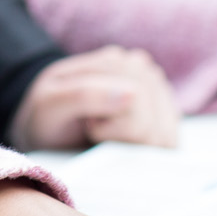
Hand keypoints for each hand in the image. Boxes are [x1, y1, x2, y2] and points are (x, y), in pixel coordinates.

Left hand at [9, 47, 180, 150]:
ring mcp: (160, 98)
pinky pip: (170, 147)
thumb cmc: (46, 112)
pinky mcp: (166, 123)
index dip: (106, 125)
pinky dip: (146, 153)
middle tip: (95, 129)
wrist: (46, 123)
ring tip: (108, 135)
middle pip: (153, 124)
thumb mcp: (50, 103)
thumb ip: (85, 95)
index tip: (86, 123)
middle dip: (121, 136)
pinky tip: (123, 144)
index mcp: (118, 62)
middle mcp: (146, 74)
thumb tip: (132, 95)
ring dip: (134, 146)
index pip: (136, 103)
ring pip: (166, 138)